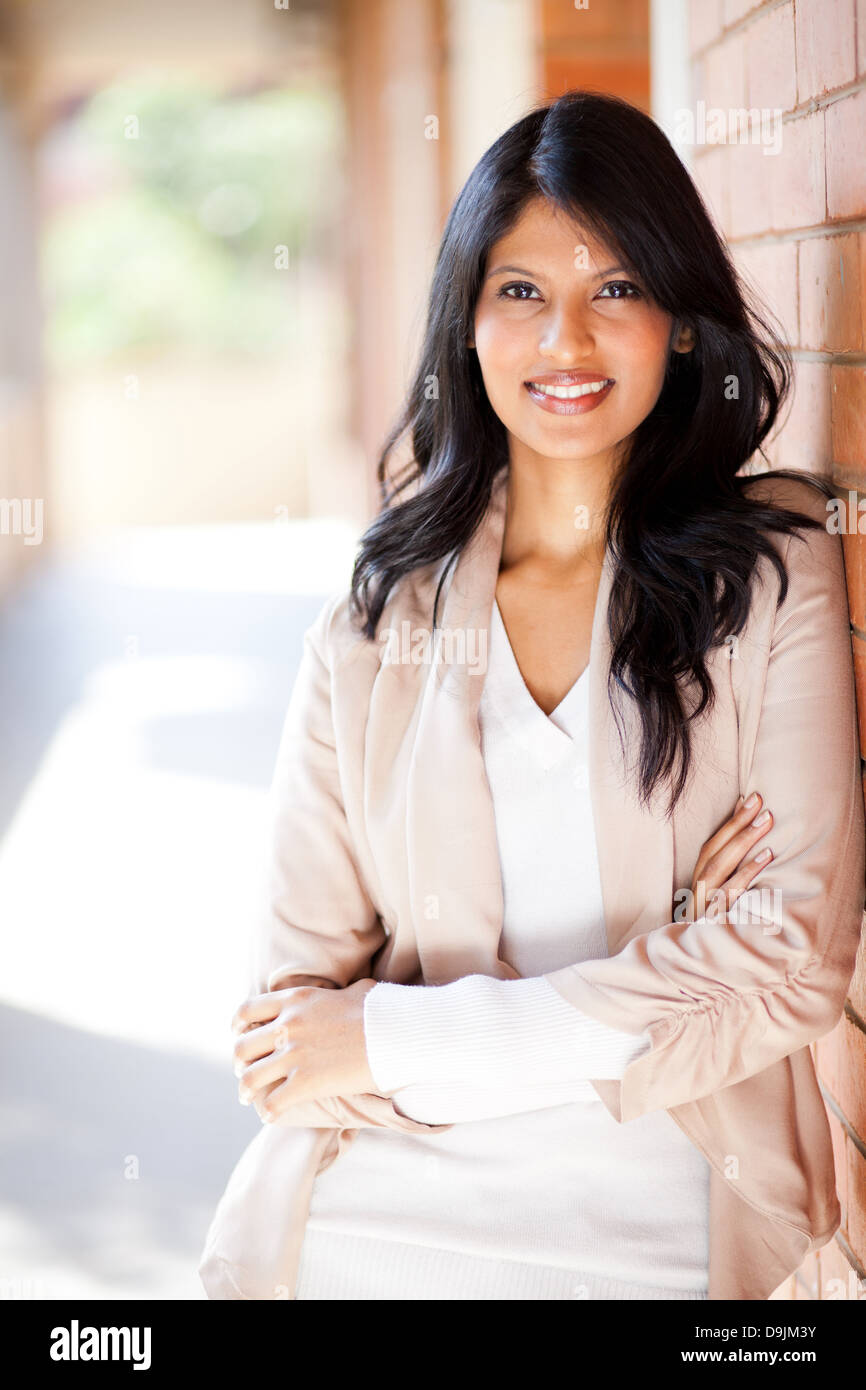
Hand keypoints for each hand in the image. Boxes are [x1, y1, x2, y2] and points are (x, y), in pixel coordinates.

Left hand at [230, 977, 379, 1123]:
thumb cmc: (385, 1012)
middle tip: (244, 1072)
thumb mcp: (358, 991)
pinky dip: (267, 1111)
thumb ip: (345, 992)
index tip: (241, 1037)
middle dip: (239, 1063)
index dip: (238, 1027)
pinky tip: (270, 1114)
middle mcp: (288, 1025)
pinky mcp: (305, 1082)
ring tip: (247, 1097)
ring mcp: (294, 1054)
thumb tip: (358, 992)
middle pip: (242, 1047)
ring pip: (249, 1077)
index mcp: (296, 1000)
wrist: (398, 1033)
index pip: (247, 1010)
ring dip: (245, 1090)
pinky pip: (272, 1103)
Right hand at [689, 791, 773, 923]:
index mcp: (696, 882)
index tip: (749, 798)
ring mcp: (704, 906)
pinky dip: (748, 873)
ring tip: (766, 822)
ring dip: (743, 842)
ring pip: (720, 867)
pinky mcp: (714, 921)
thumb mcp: (715, 904)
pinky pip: (732, 892)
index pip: (711, 845)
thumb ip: (727, 877)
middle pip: (714, 851)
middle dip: (737, 824)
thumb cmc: (710, 933)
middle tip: (761, 802)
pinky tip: (766, 858)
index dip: (729, 821)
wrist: (692, 968)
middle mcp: (696, 891)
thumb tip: (749, 841)